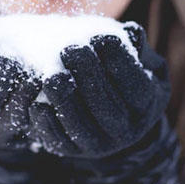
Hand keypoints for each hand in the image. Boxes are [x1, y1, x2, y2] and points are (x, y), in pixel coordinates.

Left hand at [28, 22, 169, 160]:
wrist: (112, 120)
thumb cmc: (127, 79)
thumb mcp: (143, 63)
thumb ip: (138, 48)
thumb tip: (130, 32)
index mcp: (146, 107)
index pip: (136, 86)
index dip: (118, 61)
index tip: (100, 38)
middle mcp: (125, 132)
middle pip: (107, 107)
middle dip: (88, 77)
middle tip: (72, 50)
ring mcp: (97, 145)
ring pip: (80, 126)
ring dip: (64, 100)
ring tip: (52, 75)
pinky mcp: (70, 151)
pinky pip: (57, 141)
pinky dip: (47, 123)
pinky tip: (38, 102)